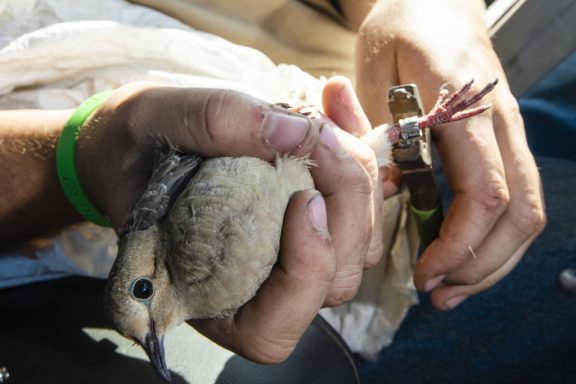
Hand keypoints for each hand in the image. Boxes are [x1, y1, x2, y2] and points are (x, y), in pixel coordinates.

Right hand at [76, 80, 381, 361]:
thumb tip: (301, 131)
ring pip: (360, 243)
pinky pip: (360, 201)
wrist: (135, 142)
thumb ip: (214, 123)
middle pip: (336, 278)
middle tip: (319, 132)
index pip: (273, 328)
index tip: (303, 200)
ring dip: (361, 176)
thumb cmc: (131, 148)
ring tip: (328, 113)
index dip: (305, 273)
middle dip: (348, 205)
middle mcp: (258, 286)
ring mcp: (289, 255)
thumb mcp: (153, 123)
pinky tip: (336, 102)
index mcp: (210, 295)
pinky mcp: (308, 220)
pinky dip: (359, 151)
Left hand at [354, 0, 545, 308]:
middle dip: (479, 265)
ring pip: (528, 212)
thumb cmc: (400, 31)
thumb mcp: (375, 72)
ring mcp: (510, 132)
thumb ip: (376, 131)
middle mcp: (501, 123)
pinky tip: (462, 256)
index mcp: (466, 108)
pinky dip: (493, 238)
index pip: (485, 193)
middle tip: (436, 293)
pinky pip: (517, 198)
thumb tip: (380, 193)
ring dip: (492, 260)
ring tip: (450, 288)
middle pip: (519, 213)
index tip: (424, 273)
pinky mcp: (505, 140)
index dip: (459, 244)